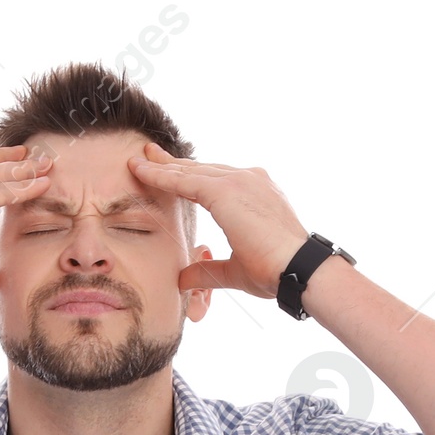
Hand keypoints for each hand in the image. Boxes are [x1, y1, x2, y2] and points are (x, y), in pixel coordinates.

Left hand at [128, 141, 311, 297]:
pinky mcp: (228, 189)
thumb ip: (206, 270)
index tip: (166, 172)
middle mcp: (249, 180)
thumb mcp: (234, 271)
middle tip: (147, 154)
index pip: (214, 181)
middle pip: (201, 169)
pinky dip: (161, 176)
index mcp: (254, 193)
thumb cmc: (275, 271)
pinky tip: (142, 172)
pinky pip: (185, 180)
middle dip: (172, 164)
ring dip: (161, 166)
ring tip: (137, 160)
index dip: (188, 177)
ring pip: (191, 171)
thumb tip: (183, 279)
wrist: (297, 268)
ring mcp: (240, 180)